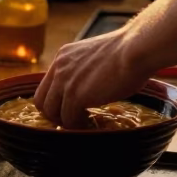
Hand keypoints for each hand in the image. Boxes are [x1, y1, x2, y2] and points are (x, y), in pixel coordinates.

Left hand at [34, 28, 149, 128]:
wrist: (135, 49)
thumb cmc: (127, 52)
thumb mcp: (95, 56)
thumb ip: (85, 69)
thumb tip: (90, 85)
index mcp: (63, 56)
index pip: (46, 85)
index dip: (55, 101)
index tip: (68, 109)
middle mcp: (59, 67)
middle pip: (41, 101)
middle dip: (55, 115)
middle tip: (73, 120)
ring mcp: (65, 82)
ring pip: (51, 113)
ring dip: (66, 122)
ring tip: (83, 123)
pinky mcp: (75, 96)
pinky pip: (68, 120)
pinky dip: (78, 126)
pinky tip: (91, 124)